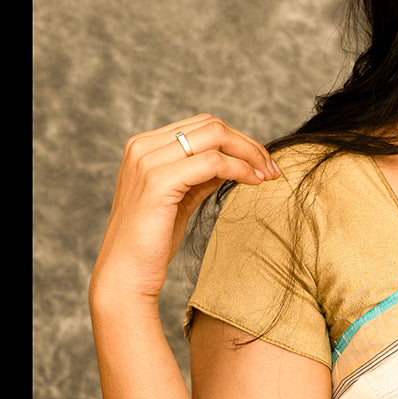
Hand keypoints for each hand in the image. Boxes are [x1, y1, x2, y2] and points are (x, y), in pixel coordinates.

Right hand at [90, 113, 278, 306]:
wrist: (125, 273)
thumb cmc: (153, 239)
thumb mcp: (181, 196)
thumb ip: (202, 173)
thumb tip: (237, 159)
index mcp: (144, 146)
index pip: (202, 125)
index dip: (238, 139)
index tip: (263, 161)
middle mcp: (142, 147)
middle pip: (211, 125)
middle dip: (248, 144)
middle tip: (272, 167)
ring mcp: (147, 161)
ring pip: (215, 137)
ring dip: (250, 154)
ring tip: (267, 175)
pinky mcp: (158, 181)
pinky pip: (213, 162)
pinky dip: (240, 168)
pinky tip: (254, 182)